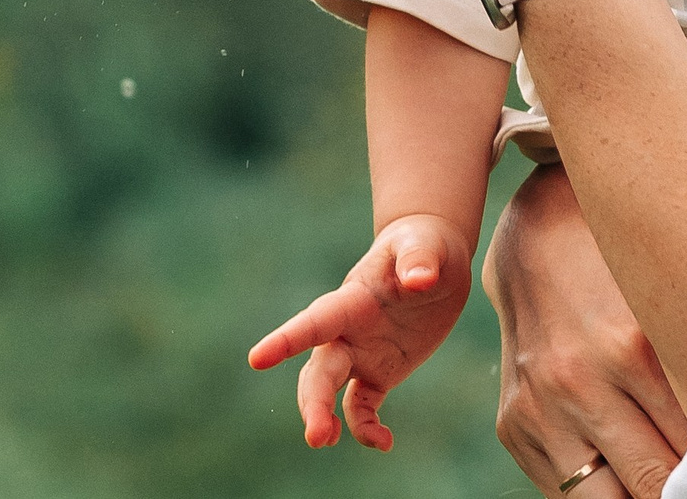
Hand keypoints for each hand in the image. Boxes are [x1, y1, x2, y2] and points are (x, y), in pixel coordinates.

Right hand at [247, 213, 474, 450]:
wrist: (430, 262)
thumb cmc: (421, 244)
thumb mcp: (424, 245)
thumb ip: (418, 260)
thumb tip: (420, 281)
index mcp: (351, 300)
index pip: (316, 322)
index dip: (287, 341)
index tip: (256, 359)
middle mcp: (346, 331)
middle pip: (319, 370)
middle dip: (313, 402)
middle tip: (315, 434)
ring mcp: (359, 354)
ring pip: (328, 391)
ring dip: (323, 418)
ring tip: (325, 441)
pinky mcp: (378, 374)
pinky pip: (362, 408)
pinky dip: (366, 428)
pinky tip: (384, 443)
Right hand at [486, 166, 686, 496]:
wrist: (540, 215)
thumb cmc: (631, 251)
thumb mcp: (676, 292)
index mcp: (632, 348)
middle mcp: (579, 382)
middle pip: (653, 484)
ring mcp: (540, 408)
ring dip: (644, 493)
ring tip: (673, 480)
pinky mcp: (513, 422)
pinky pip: (561, 490)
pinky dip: (602, 488)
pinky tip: (628, 469)